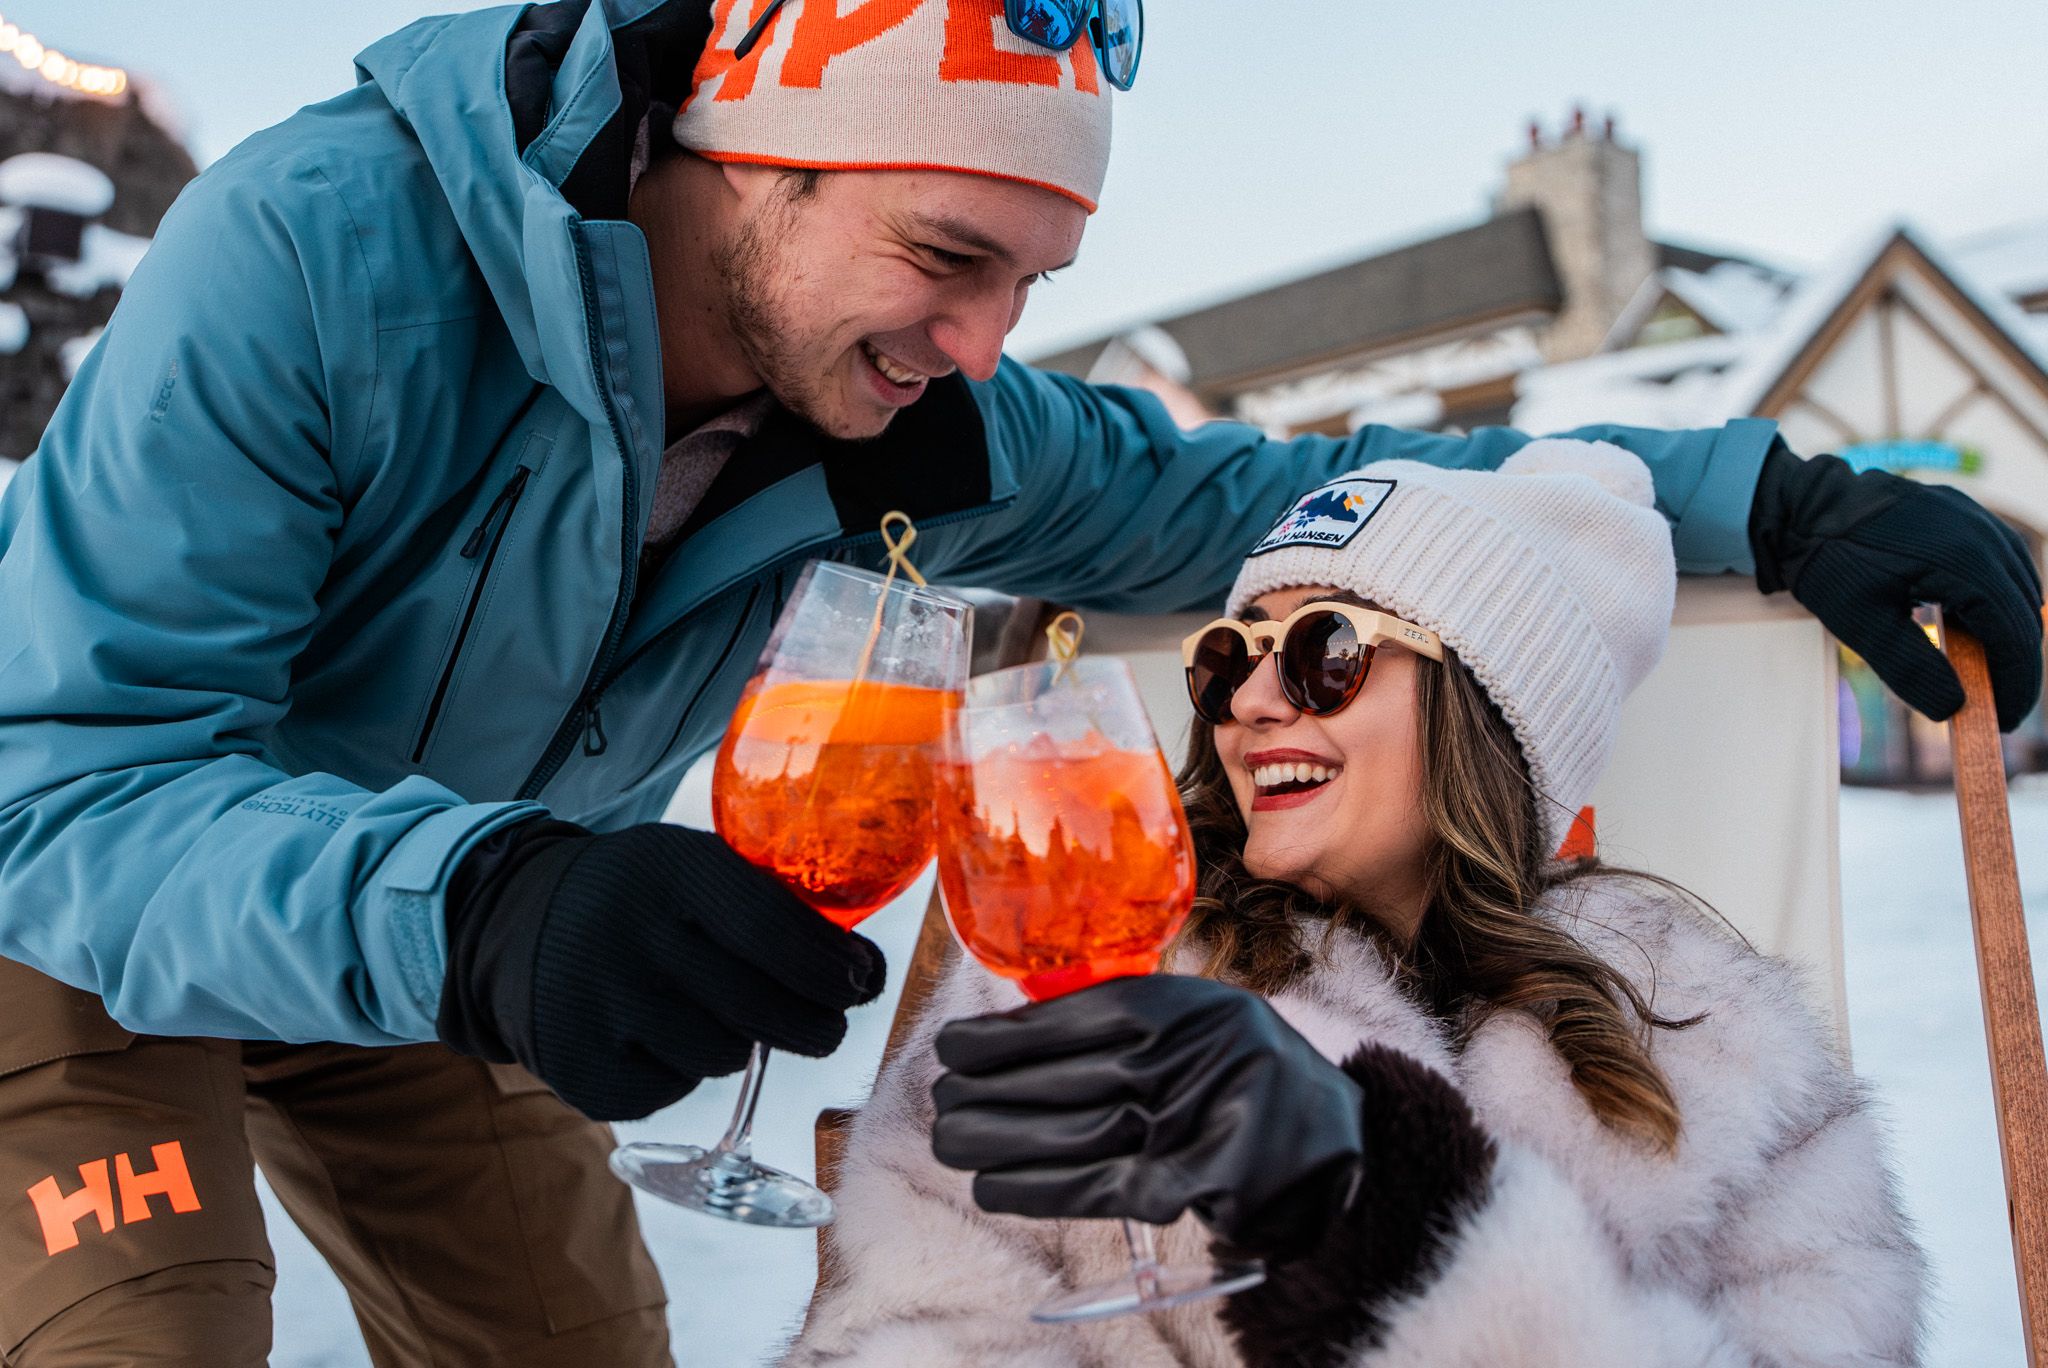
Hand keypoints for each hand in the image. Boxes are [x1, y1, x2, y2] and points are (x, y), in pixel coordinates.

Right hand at [436, 819, 885, 1120]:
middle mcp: (629, 938)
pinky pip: (672, 1092)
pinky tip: (659, 1038)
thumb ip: (769, 904)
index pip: (775, 932)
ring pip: (723, 1057)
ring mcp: (598, 1008)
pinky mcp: (578, 1069)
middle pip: (760, 1008)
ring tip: (716, 1014)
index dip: (832, 968)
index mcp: (670, 872)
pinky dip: (682, 1073)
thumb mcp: (691, 866)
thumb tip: (865, 970)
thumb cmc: (637, 896)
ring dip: (741, 1045)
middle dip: (815, 1025)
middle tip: (827, 1025)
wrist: (511, 922)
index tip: (861, 982)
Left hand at [931, 975, 1365, 1253]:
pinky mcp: (1197, 1184)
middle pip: (1069, 1076)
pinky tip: (995, 1187)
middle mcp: (1193, 1057)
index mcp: (1190, 1006)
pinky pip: (1101, 1188)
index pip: (1081, 1017)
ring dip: (1002, 1142)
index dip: (1008, 1036)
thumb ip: (1128, 1022)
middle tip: (940, 1101)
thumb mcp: (1200, 1019)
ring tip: (951, 1143)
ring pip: (1075, 1133)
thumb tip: (1016, 1036)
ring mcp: (1198, 1121)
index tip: (952, 1047)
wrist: (1333, 1139)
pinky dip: (1039, 1189)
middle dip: (991, 1091)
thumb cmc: (1246, 1072)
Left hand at [1750, 443, 2043, 729]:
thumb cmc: (1829, 564)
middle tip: (1999, 709)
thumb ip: (1911, 667)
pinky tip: (1972, 626)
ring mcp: (1978, 519)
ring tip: (1985, 674)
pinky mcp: (1968, 515)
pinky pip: (2004, 565)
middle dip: (2017, 665)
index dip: (2016, 683)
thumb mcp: (1862, 624)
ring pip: (2022, 588)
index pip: (2013, 633)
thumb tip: (1955, 709)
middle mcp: (1982, 534)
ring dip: (2011, 632)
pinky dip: (1999, 601)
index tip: (2005, 722)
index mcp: (1964, 559)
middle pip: (2026, 613)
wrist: (1802, 507)